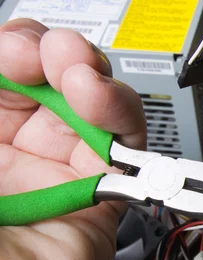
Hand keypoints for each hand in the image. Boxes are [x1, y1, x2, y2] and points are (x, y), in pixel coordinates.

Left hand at [0, 19, 144, 259]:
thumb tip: (0, 60)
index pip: (0, 79)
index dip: (9, 55)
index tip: (11, 54)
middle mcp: (11, 158)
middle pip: (46, 85)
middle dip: (51, 58)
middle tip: (47, 56)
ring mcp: (58, 176)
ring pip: (91, 108)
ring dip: (93, 81)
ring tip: (81, 76)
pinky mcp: (103, 196)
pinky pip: (126, 148)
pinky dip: (123, 117)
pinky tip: (104, 104)